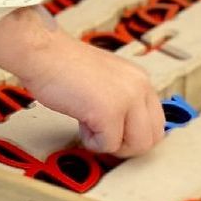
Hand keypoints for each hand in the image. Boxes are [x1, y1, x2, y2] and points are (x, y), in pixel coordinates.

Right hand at [0, 8, 164, 157]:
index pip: (157, 123)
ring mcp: (127, 99)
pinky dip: (91, 142)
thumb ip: (120, 100)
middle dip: (125, 146)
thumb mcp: (106, 80)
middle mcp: (140, 87)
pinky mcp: (109, 112)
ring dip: (110, 145)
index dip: (134, 136)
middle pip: (151, 139)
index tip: (116, 135)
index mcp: (140, 79)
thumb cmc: (63, 66)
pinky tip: (80, 122)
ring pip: (136, 146)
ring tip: (90, 127)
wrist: (44, 54)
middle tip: (103, 137)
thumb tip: (125, 130)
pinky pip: (108, 145)